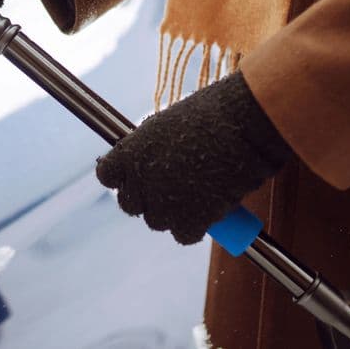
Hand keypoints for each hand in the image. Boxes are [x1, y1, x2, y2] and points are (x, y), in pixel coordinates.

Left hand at [95, 72, 292, 243]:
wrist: (241, 128)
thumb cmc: (212, 115)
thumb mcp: (169, 125)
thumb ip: (153, 147)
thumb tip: (154, 161)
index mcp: (129, 152)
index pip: (107, 174)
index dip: (122, 176)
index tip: (136, 175)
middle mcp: (139, 180)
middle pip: (129, 203)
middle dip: (145, 198)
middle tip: (168, 190)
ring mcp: (161, 204)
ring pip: (156, 221)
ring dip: (171, 214)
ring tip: (194, 196)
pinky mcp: (187, 222)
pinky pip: (183, 235)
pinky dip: (194, 228)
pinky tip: (208, 210)